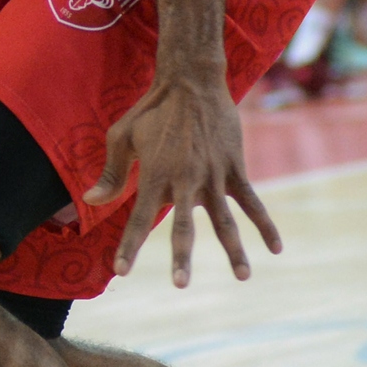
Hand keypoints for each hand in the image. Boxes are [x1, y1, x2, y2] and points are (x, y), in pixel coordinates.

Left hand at [84, 71, 279, 286]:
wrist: (191, 82)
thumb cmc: (151, 111)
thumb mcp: (122, 137)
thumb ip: (112, 174)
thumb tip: (90, 202)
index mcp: (154, 174)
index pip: (137, 219)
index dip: (128, 246)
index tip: (120, 271)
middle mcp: (184, 179)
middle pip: (182, 226)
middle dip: (180, 256)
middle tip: (180, 284)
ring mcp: (212, 176)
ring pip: (225, 220)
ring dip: (234, 250)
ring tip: (242, 277)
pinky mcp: (234, 169)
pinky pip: (252, 202)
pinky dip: (265, 225)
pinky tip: (275, 249)